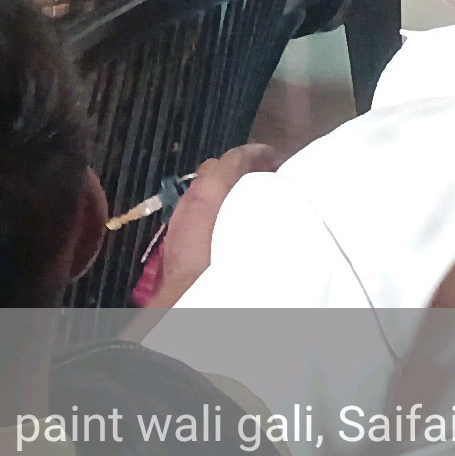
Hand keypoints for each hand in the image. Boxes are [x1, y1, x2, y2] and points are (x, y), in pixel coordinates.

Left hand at [134, 144, 279, 311]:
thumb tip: (277, 192)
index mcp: (211, 191)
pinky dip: (214, 211)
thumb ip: (262, 206)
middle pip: (214, 171)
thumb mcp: (246, 225)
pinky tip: (230, 226)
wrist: (192, 301)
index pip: (232, 159)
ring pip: (203, 192)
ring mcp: (181, 218)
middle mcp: (192, 198)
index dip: (254, 154)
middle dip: (238, 170)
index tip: (272, 156)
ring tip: (250, 201)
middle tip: (265, 177)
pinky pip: (197, 214)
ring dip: (225, 191)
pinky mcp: (176, 240)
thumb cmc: (226, 262)